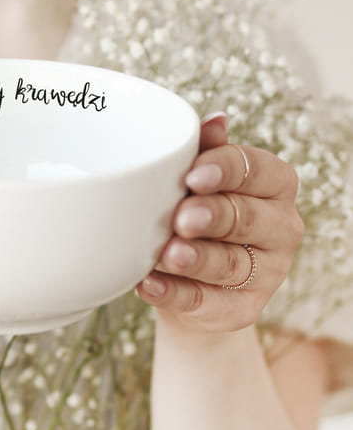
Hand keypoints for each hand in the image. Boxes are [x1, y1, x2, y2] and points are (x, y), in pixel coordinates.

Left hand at [136, 115, 303, 332]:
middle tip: (181, 217)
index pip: (257, 171)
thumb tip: (211, 120)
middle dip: (212, 216)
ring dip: (196, 259)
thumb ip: (205, 155)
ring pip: (230, 264)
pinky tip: (148, 284)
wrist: (188, 285)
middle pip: (247, 218)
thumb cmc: (195, 220)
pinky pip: (206, 301)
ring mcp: (266, 273)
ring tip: (166, 254)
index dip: (226, 170)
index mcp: (274, 186)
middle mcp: (280, 228)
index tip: (193, 174)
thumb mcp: (198, 186)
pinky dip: (174, 294)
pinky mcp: (241, 310)